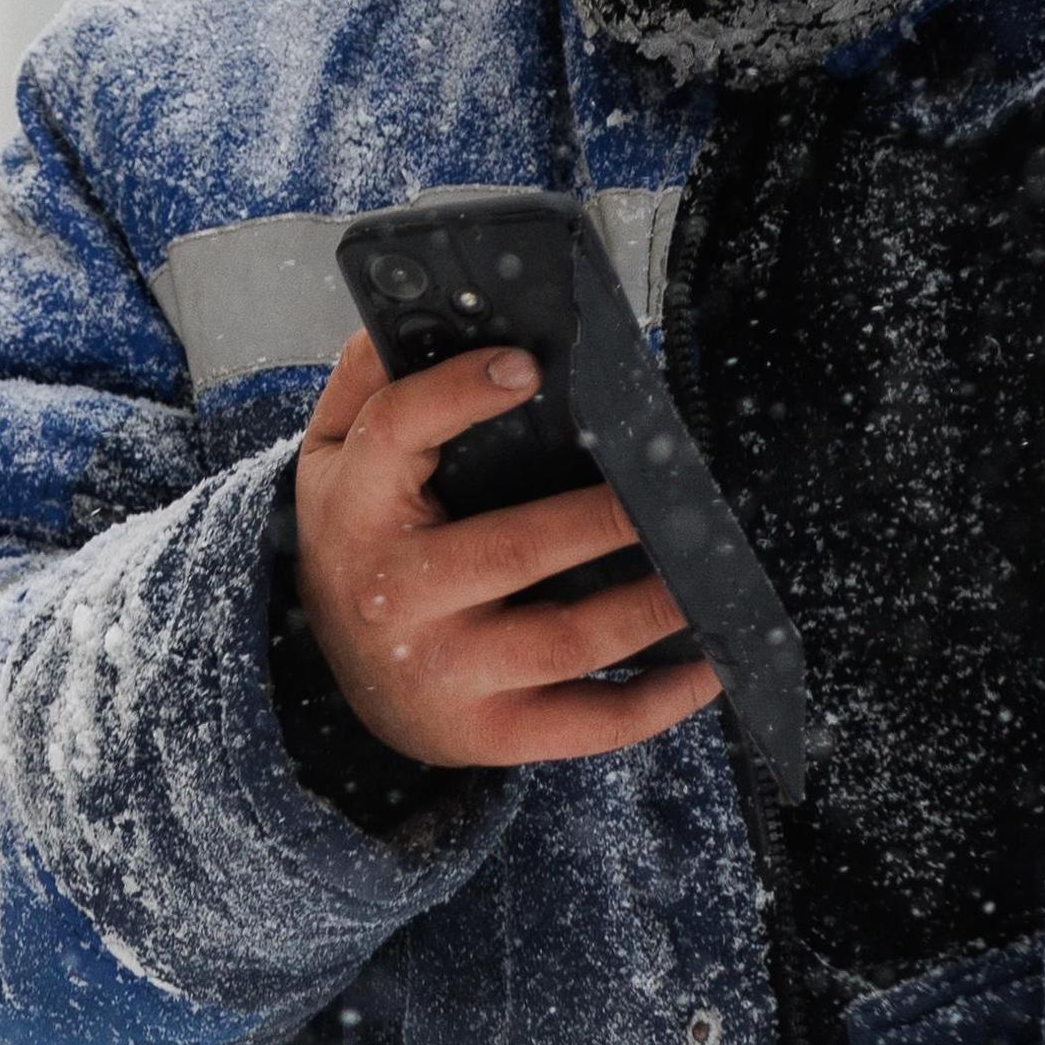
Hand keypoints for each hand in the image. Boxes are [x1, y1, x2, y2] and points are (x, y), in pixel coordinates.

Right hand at [290, 329, 724, 769]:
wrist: (334, 674)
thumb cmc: (358, 541)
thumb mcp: (333, 456)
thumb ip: (371, 381)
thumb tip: (433, 311)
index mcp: (355, 509)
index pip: (398, 436)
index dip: (459, 396)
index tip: (528, 366)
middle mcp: (395, 598)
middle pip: (512, 550)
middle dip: (603, 520)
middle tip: (675, 491)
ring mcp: (444, 674)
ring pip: (566, 641)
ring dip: (649, 608)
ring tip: (708, 573)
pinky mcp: (488, 733)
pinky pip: (586, 724)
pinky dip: (658, 703)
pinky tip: (710, 666)